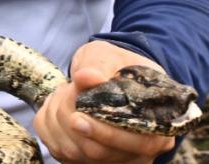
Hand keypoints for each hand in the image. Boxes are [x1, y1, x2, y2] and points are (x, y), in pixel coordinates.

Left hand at [34, 41, 175, 163]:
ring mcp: (114, 159)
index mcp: (159, 124)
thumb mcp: (111, 56)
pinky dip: (49, 127)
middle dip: (72, 122)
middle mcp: (140, 150)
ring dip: (57, 121)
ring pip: (75, 155)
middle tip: (63, 91)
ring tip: (63, 91)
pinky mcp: (88, 160)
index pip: (138, 142)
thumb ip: (99, 66)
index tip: (76, 117)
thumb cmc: (116, 65)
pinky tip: (56, 106)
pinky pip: (59, 153)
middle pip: (100, 153)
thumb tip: (85, 77)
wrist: (108, 73)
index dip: (106, 134)